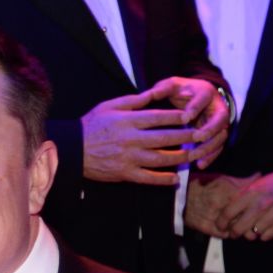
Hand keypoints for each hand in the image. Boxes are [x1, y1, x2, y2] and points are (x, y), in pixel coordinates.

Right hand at [80, 80, 220, 184]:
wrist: (71, 150)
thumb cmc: (90, 126)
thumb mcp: (109, 106)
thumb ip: (134, 101)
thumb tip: (154, 92)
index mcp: (128, 121)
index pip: (159, 118)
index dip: (177, 117)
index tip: (191, 116)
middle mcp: (131, 139)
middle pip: (165, 138)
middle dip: (186, 137)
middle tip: (201, 136)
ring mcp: (129, 158)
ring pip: (160, 159)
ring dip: (179, 158)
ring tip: (192, 156)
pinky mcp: (124, 173)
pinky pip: (148, 178)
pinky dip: (163, 179)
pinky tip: (175, 179)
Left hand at [148, 76, 229, 168]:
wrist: (195, 96)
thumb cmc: (180, 91)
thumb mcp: (172, 85)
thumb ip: (163, 88)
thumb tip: (151, 94)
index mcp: (205, 92)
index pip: (204, 98)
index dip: (196, 107)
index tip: (185, 117)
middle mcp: (217, 107)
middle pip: (220, 118)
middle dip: (210, 129)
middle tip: (197, 138)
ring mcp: (219, 122)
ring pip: (221, 135)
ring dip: (210, 147)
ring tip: (195, 157)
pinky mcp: (218, 134)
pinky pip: (218, 147)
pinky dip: (211, 156)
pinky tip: (200, 165)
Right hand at [185, 172, 257, 237]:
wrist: (179, 196)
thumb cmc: (203, 185)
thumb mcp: (222, 179)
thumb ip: (241, 181)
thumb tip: (259, 176)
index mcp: (227, 190)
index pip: (250, 203)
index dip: (258, 208)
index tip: (262, 210)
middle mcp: (220, 204)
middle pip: (245, 217)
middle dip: (252, 220)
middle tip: (256, 221)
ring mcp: (212, 217)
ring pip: (235, 228)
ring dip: (241, 228)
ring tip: (244, 226)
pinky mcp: (205, 227)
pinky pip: (224, 234)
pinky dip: (229, 233)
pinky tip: (230, 229)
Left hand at [217, 170, 272, 240]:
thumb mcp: (255, 184)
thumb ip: (240, 195)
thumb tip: (223, 208)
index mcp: (251, 194)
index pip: (228, 213)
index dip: (221, 222)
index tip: (220, 225)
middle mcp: (261, 205)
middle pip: (238, 228)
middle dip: (233, 233)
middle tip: (233, 233)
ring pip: (252, 234)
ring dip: (250, 233)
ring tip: (251, 228)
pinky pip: (265, 237)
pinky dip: (262, 234)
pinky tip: (263, 228)